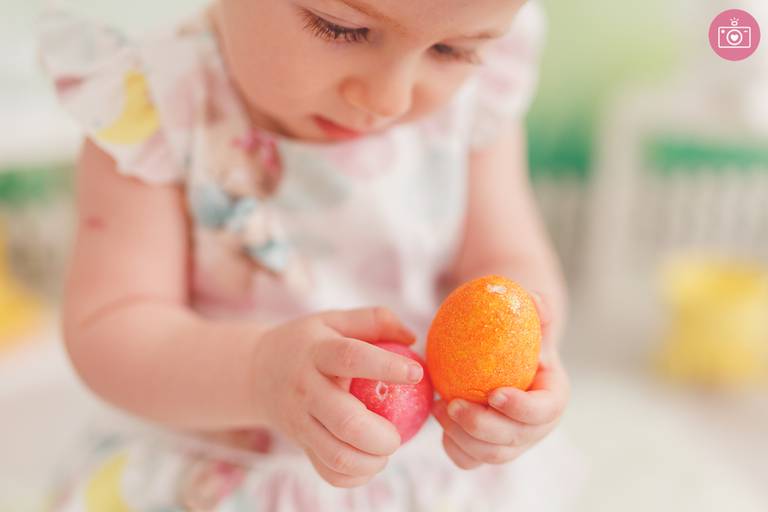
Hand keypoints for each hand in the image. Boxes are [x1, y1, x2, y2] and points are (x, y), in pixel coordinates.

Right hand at [250, 307, 422, 487]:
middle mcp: (306, 388)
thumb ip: (375, 320)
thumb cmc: (309, 343)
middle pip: (346, 420)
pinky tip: (370, 461)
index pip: (351, 358)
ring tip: (385, 450)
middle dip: (381, 435)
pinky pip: (329, 472)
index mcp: (317, 352)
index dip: (386, 366)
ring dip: (371, 461)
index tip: (416, 373)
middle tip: (398, 434)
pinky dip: (356, 476)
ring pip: (337, 455)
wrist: (257, 372)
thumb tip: (412, 338)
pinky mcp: (300, 444)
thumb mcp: (335, 320)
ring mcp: (300, 421)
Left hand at [432, 290, 569, 468]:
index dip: (522, 408)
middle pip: (515, 439)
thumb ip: (536, 309)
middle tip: (453, 404)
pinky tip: (438, 416)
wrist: (500, 352)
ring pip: (490, 455)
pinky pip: (468, 459)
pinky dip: (452, 445)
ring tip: (439, 407)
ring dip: (462, 437)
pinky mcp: (486, 448)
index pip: (546, 411)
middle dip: (482, 427)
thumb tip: (534, 299)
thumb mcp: (529, 318)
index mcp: (553, 396)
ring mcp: (512, 442)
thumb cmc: (516, 333)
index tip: (495, 393)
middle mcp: (536, 427)